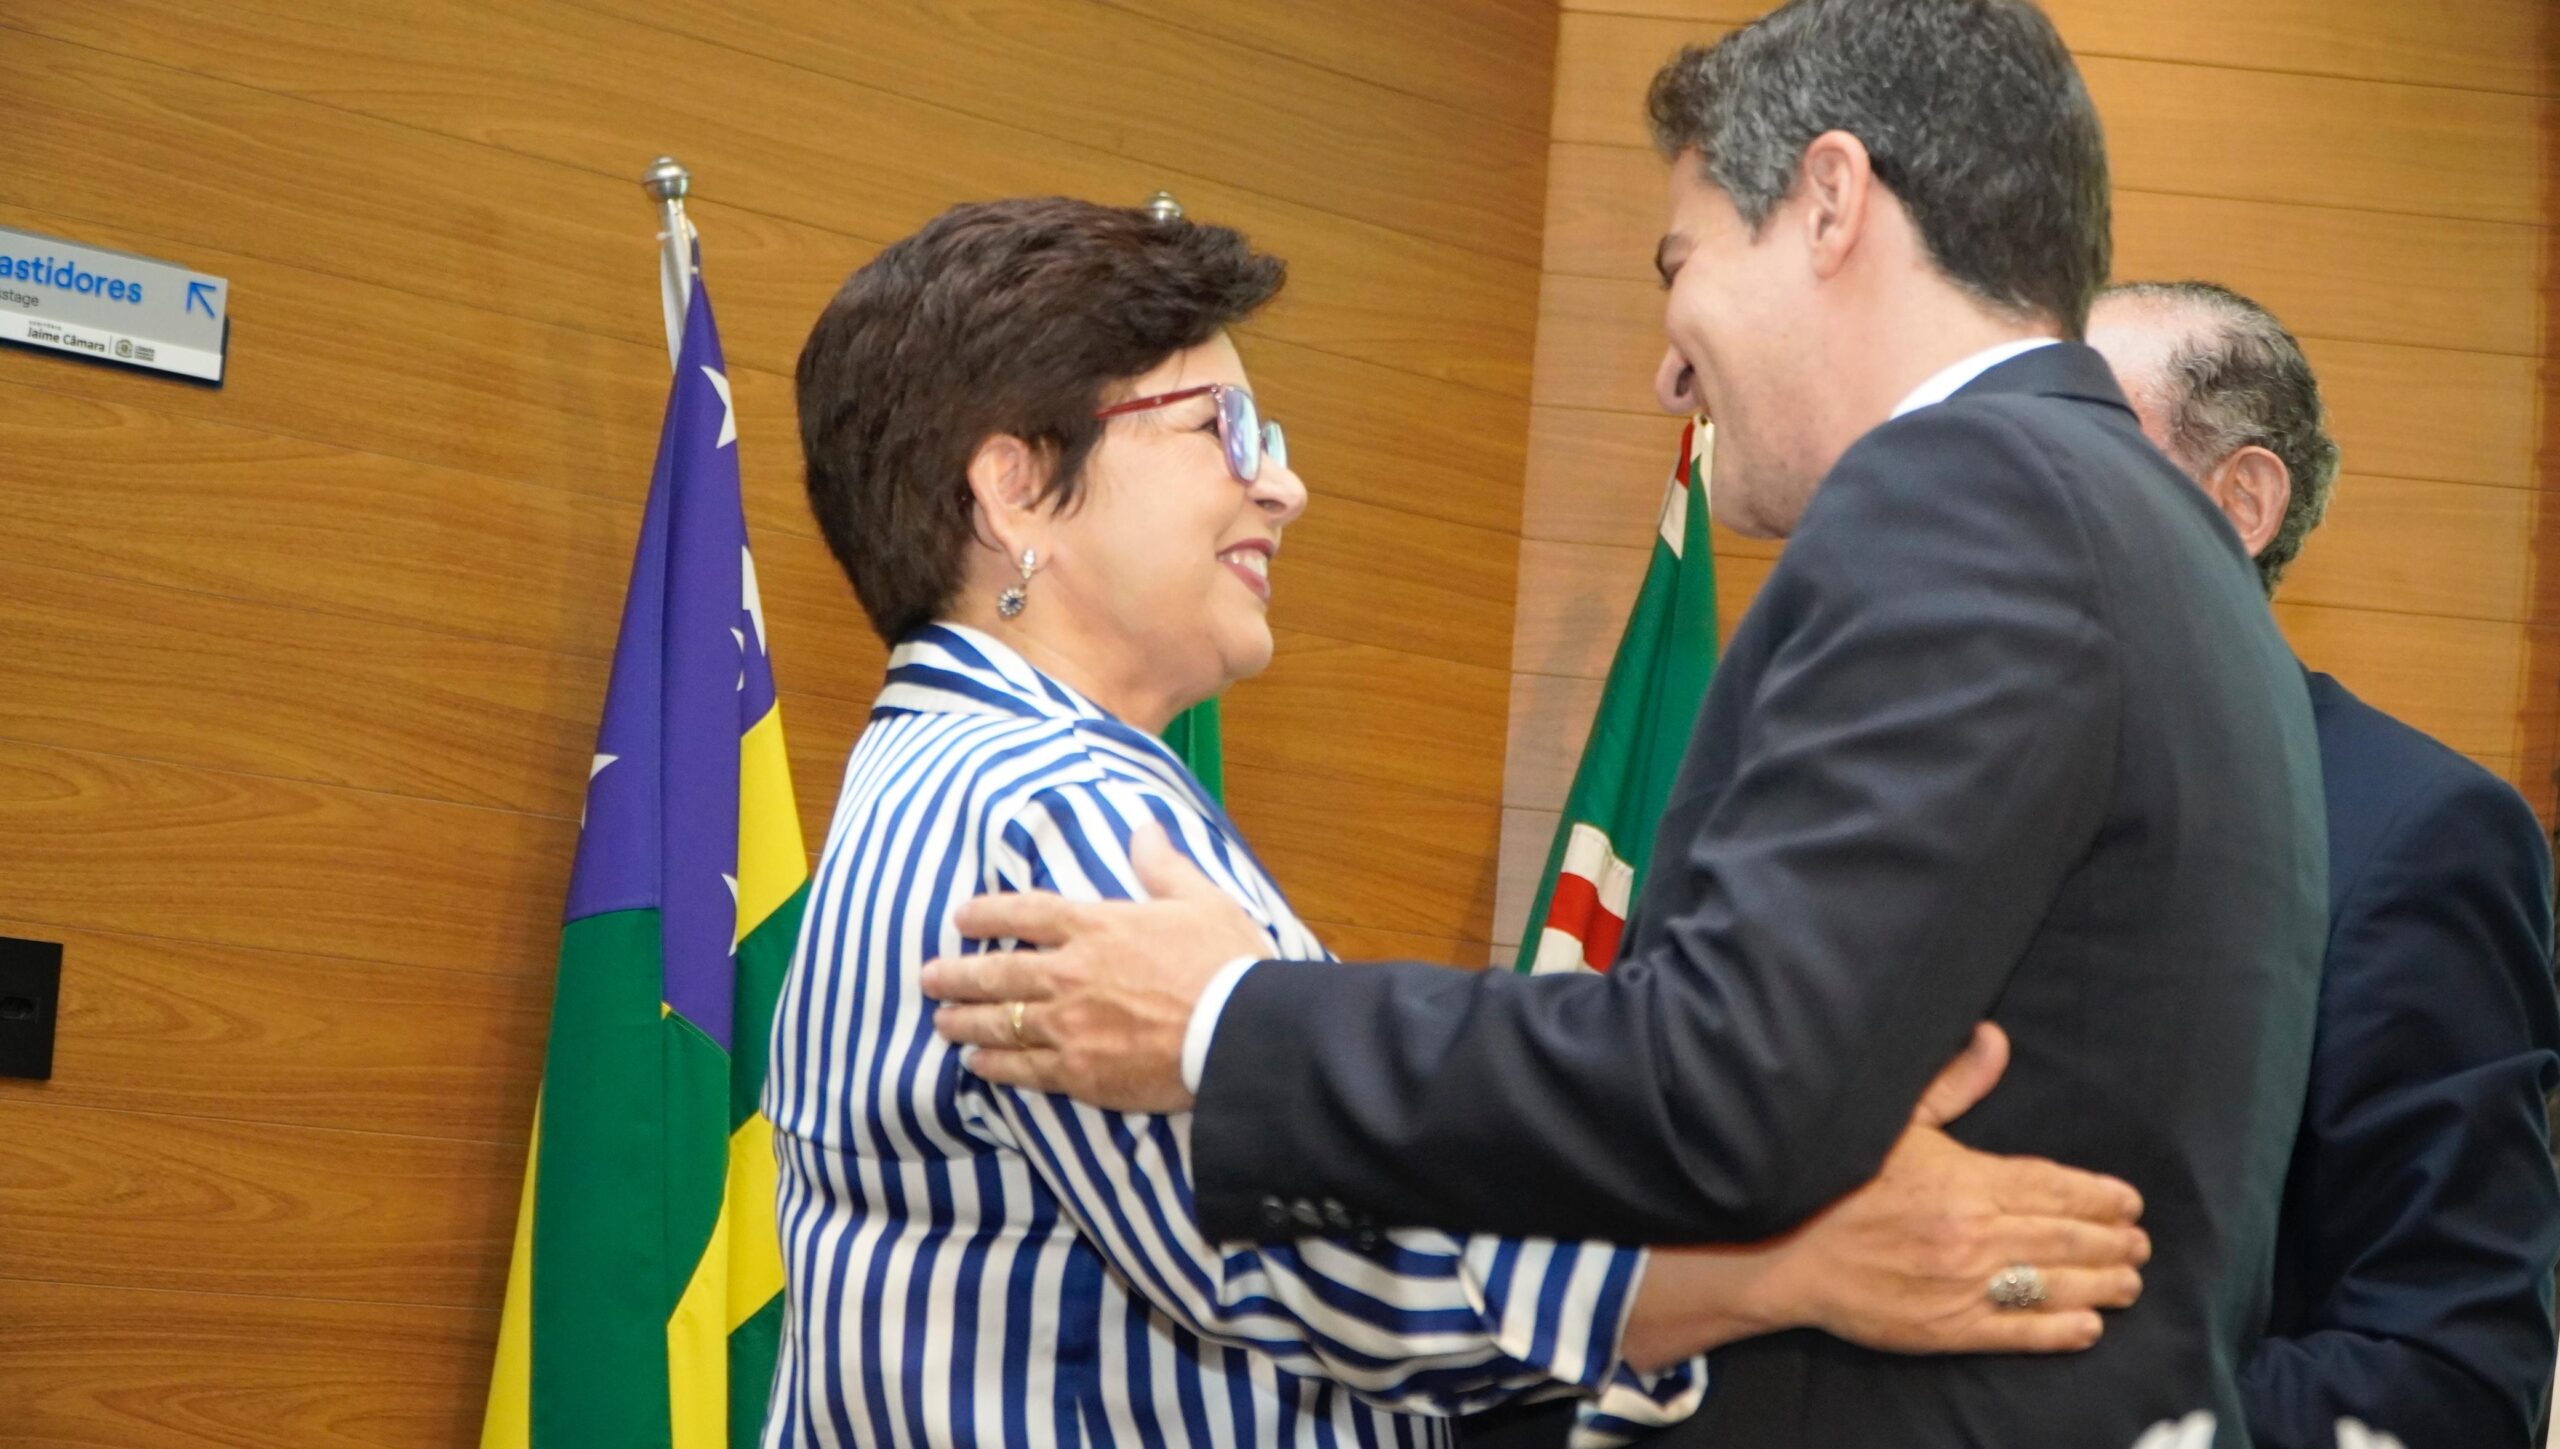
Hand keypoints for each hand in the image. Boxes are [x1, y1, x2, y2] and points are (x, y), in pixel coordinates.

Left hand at [919, 825, 1270, 1111]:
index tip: (961, 917)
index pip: (1026, 913)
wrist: (1238, 1033)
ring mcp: (1068, 1026)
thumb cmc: (1226, 963)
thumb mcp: (1201, 900)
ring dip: (964, 1021)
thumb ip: (1163, 866)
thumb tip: (1143, 828)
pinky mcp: (1079, 1072)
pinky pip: (1022, 1069)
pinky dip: (994, 1067)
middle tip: (928, 977)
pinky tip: (976, 1066)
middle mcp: (1070, 974)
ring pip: (999, 1022)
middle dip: (957, 974)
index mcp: (1097, 926)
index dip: (989, 912)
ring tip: (941, 1021)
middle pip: (998, 971)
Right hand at [1621, 1024, 2147, 1367]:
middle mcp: (1973, 1234)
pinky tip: (2089, 1326)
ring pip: (2053, 1284)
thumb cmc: (1838, 1181)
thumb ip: (1953, 1084)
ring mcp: (1963, 1285)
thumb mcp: (1896, 1122)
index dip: (2098, 1196)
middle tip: (2141, 1243)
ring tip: (2129, 1282)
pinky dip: (2061, 1330)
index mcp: (1965, 1180)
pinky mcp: (1947, 1328)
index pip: (2053, 1188)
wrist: (1783, 1251)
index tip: (2130, 1201)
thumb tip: (1993, 1038)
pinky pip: (2019, 1331)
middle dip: (2113, 1241)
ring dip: (2101, 1283)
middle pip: (2065, 1238)